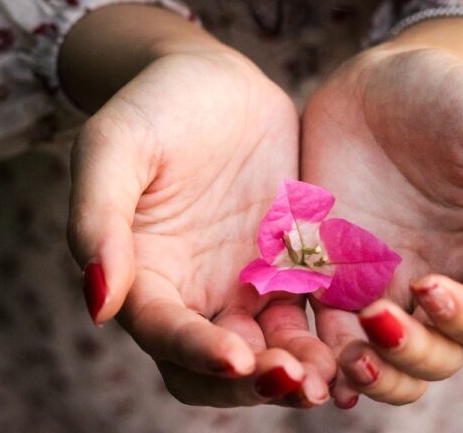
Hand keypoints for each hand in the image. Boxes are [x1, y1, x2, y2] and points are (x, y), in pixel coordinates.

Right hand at [64, 7, 334, 406]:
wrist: (213, 79)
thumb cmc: (152, 106)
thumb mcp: (113, 148)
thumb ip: (97, 219)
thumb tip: (99, 303)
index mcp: (146, 274)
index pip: (165, 333)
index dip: (196, 351)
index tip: (238, 357)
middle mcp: (196, 290)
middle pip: (218, 365)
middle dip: (254, 383)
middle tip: (296, 381)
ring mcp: (246, 280)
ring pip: (274, 348)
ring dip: (300, 369)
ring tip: (335, 372)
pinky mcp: (292, 263)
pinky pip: (314, 309)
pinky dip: (333, 332)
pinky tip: (365, 336)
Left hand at [302, 29, 462, 405]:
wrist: (380, 77)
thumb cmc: (454, 95)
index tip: (430, 285)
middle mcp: (430, 281)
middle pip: (433, 357)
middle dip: (409, 356)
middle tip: (376, 319)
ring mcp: (375, 281)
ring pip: (377, 357)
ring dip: (364, 370)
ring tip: (342, 354)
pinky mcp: (324, 270)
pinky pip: (320, 324)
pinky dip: (315, 348)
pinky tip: (304, 349)